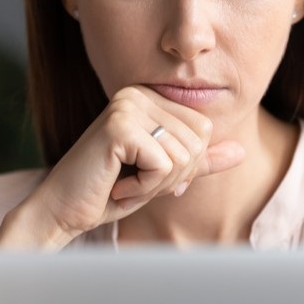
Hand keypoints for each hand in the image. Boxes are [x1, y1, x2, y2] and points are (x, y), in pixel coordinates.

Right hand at [0, 85, 244, 248]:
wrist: (62, 210)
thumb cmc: (110, 190)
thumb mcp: (162, 175)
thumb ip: (199, 161)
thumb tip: (242, 151)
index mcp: (149, 95)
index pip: (204, 128)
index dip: (184, 163)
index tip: (147, 171)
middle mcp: (138, 92)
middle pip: (197, 141)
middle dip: (172, 175)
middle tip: (134, 180)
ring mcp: (127, 106)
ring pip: (183, 155)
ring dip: (156, 184)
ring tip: (124, 182)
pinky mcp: (119, 126)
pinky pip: (164, 165)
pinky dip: (144, 188)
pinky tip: (116, 185)